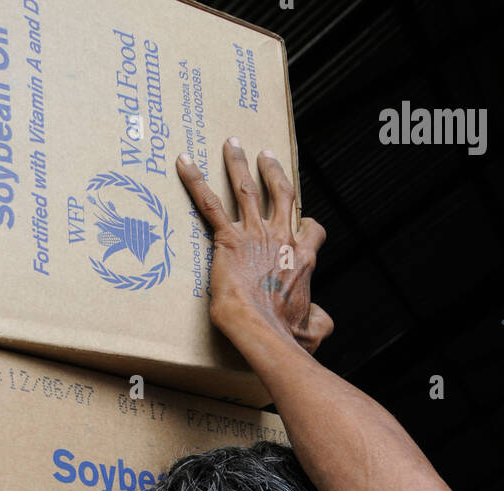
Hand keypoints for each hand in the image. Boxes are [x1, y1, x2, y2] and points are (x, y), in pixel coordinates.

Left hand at [176, 140, 332, 354]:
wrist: (262, 329)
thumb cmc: (286, 333)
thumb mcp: (313, 329)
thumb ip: (318, 321)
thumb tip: (320, 322)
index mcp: (303, 258)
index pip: (312, 230)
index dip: (309, 227)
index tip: (305, 224)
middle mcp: (282, 237)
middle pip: (282, 193)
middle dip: (274, 172)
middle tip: (266, 155)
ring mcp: (254, 234)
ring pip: (247, 188)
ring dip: (238, 163)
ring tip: (231, 144)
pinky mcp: (227, 239)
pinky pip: (208, 203)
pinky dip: (194, 180)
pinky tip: (182, 162)